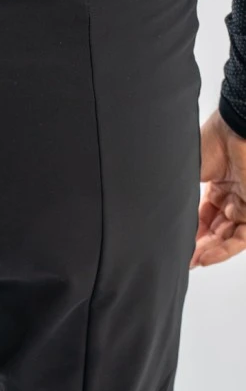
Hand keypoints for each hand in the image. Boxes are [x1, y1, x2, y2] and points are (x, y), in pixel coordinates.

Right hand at [190, 108, 245, 267]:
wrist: (234, 130)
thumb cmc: (212, 140)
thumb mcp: (187, 174)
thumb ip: (179, 196)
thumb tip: (155, 213)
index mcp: (217, 184)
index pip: (204, 217)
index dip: (191, 233)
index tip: (178, 246)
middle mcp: (232, 195)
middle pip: (216, 230)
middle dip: (199, 246)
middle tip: (183, 258)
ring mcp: (244, 202)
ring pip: (228, 237)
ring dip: (210, 251)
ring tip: (192, 261)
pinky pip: (241, 237)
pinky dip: (224, 249)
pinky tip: (205, 256)